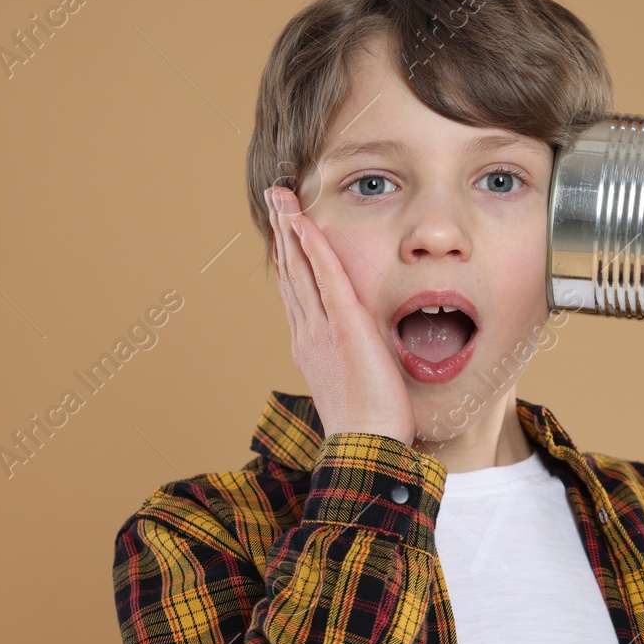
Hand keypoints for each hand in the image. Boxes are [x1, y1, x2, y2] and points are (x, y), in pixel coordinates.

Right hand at [267, 188, 415, 444]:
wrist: (365, 447)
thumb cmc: (369, 424)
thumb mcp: (355, 381)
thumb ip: (354, 356)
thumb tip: (364, 344)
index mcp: (309, 344)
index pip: (296, 290)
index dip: (288, 256)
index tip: (284, 229)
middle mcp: (307, 332)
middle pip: (289, 271)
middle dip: (281, 232)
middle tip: (273, 198)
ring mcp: (320, 329)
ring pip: (299, 268)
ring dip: (290, 228)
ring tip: (280, 197)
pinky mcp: (343, 327)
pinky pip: (326, 277)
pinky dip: (314, 247)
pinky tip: (305, 221)